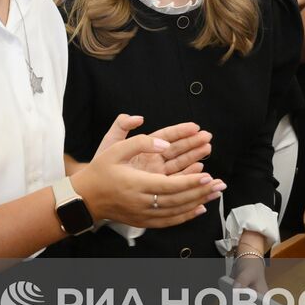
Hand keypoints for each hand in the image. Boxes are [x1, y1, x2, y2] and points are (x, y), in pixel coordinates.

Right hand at [71, 135, 224, 227]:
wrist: (84, 197)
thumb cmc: (100, 171)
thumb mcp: (115, 149)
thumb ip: (140, 142)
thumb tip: (164, 142)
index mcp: (137, 184)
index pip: (170, 185)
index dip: (191, 181)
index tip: (207, 175)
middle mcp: (142, 202)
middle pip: (178, 200)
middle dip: (200, 192)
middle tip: (219, 184)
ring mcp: (143, 214)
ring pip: (177, 211)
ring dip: (198, 202)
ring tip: (215, 194)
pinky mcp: (143, 221)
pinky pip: (169, 222)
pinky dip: (186, 216)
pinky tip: (199, 209)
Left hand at [96, 115, 211, 176]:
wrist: (97, 187)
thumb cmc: (102, 164)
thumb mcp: (111, 142)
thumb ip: (122, 126)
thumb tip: (135, 117)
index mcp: (144, 146)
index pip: (166, 136)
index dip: (180, 131)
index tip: (194, 126)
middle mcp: (153, 159)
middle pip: (177, 149)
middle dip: (193, 142)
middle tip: (207, 137)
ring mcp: (157, 173)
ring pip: (180, 163)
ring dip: (194, 156)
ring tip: (206, 149)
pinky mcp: (157, 185)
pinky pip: (176, 179)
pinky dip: (188, 174)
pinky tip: (198, 169)